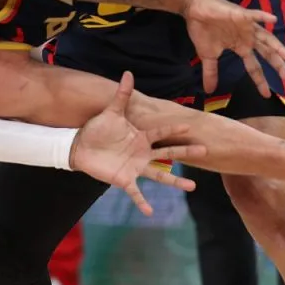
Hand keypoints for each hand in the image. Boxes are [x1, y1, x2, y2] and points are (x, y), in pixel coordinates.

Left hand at [69, 72, 207, 215]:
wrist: (80, 146)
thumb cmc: (97, 129)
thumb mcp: (111, 112)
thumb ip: (122, 95)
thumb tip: (128, 72)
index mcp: (141, 136)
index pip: (161, 132)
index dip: (173, 128)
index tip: (188, 124)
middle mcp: (143, 153)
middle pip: (169, 152)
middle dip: (186, 152)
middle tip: (204, 151)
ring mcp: (135, 168)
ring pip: (160, 175)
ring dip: (175, 181)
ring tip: (192, 187)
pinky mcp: (124, 180)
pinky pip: (136, 193)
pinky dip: (142, 202)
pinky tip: (150, 212)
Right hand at [183, 0, 284, 96]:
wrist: (194, 9)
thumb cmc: (202, 29)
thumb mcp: (206, 56)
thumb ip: (210, 73)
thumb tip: (208, 91)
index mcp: (241, 47)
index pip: (254, 67)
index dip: (260, 80)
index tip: (266, 94)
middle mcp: (248, 38)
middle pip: (266, 54)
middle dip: (278, 66)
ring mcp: (246, 26)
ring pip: (266, 37)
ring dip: (278, 47)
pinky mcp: (240, 15)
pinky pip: (254, 15)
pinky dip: (263, 17)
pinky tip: (273, 19)